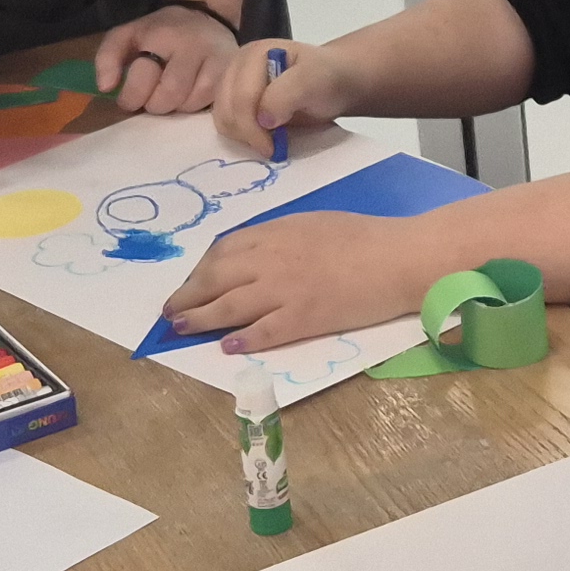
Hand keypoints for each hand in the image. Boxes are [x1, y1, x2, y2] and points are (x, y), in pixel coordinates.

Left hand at [96, 0, 238, 116]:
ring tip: (174, 95)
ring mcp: (215, 57)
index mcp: (160, 34)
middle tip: (154, 98)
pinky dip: (198, 106)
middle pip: (169, 94)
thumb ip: (108, 57)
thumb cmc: (161, 32)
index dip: (131, 96)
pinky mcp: (231, 70)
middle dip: (155, 104)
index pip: (142, 76)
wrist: (205, 14)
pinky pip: (212, 103)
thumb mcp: (128, 35)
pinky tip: (192, 95)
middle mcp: (190, 44)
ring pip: (191, 102)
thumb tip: (106, 87)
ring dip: (177, 107)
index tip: (130, 97)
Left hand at [162, 209, 423, 352]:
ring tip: (181, 328)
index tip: (190, 283)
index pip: (223, 252)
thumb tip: (254, 255)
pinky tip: (226, 346)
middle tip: (170, 311)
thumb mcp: (313, 224)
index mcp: (275, 234)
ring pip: (230, 306)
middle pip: (216, 279)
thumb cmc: (365, 236)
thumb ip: (280, 238)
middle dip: (188, 295)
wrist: (398, 257)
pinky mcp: (303, 319)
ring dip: (201, 318)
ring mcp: (285, 291)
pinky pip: (264, 331)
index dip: (200, 270)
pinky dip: (242, 339)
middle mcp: (271, 261)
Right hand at [212, 36, 355, 156]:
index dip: (253, 126)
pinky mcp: (234, 101)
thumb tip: (263, 120)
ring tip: (269, 139)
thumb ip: (286, 95)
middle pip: (226, 109)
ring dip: (242, 136)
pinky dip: (241, 136)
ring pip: (222, 118)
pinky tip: (262, 136)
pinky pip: (226, 123)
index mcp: (253, 55)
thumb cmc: (325, 78)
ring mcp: (233, 84)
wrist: (333, 82)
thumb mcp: (313, 80)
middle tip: (272, 146)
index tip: (273, 148)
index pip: (242, 97)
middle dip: (247, 133)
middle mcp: (237, 67)